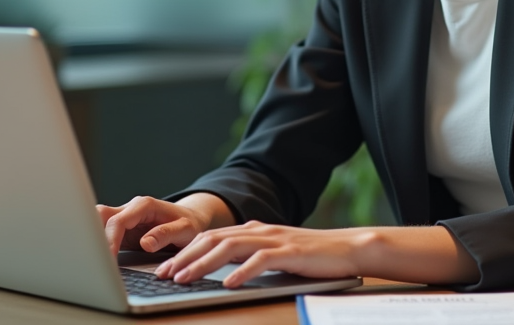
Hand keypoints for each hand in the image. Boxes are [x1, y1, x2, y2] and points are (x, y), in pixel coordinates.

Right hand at [98, 193, 235, 254]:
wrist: (192, 218)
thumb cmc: (190, 223)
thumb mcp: (185, 229)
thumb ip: (165, 234)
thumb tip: (145, 243)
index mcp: (144, 206)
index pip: (118, 221)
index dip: (110, 240)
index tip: (108, 258)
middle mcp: (131, 209)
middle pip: (101, 216)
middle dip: (93, 235)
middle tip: (94, 259)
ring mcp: (126, 218)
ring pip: (99, 222)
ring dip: (94, 238)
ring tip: (94, 260)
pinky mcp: (124, 230)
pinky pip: (105, 233)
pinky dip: (100, 244)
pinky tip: (100, 259)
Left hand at [155, 221, 367, 287]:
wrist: (348, 247)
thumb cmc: (312, 256)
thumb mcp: (275, 253)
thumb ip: (251, 256)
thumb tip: (222, 270)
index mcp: (254, 230)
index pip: (212, 237)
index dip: (186, 251)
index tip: (166, 268)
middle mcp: (260, 230)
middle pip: (214, 240)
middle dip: (186, 257)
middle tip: (165, 274)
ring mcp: (275, 240)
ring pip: (231, 248)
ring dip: (204, 264)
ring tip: (185, 278)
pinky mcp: (291, 253)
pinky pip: (262, 260)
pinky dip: (242, 272)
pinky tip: (228, 284)